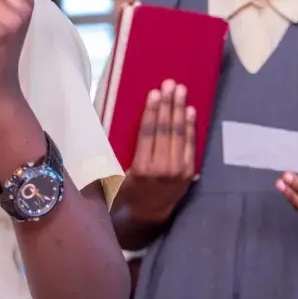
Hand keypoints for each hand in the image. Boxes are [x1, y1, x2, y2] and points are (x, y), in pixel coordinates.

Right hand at [122, 80, 196, 223]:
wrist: (150, 213)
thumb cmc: (128, 189)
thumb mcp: (117, 175)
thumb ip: (119, 153)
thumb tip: (107, 127)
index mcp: (141, 168)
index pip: (148, 134)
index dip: (152, 112)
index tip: (154, 93)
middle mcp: (161, 168)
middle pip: (165, 130)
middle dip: (167, 105)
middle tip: (169, 85)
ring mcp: (178, 170)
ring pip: (179, 134)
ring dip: (179, 110)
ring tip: (180, 91)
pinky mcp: (188, 171)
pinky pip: (189, 144)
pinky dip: (190, 126)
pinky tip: (190, 111)